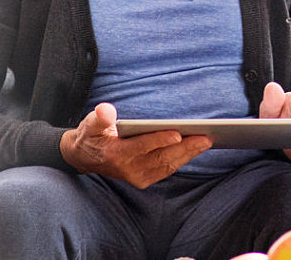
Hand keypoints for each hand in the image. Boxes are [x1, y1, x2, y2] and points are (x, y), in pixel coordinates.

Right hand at [59, 103, 211, 188]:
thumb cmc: (92, 135)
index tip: (178, 133)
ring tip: (206, 141)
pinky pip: (166, 170)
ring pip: (167, 165)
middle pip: (161, 158)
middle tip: (206, 137)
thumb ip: (99, 118)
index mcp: (116, 153)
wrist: (84, 158)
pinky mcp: (143, 179)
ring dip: (188, 154)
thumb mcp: (90, 123)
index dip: (160, 139)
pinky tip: (195, 149)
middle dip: (185, 148)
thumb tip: (106, 111)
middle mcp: (128, 169)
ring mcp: (137, 176)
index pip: (142, 146)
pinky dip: (181, 159)